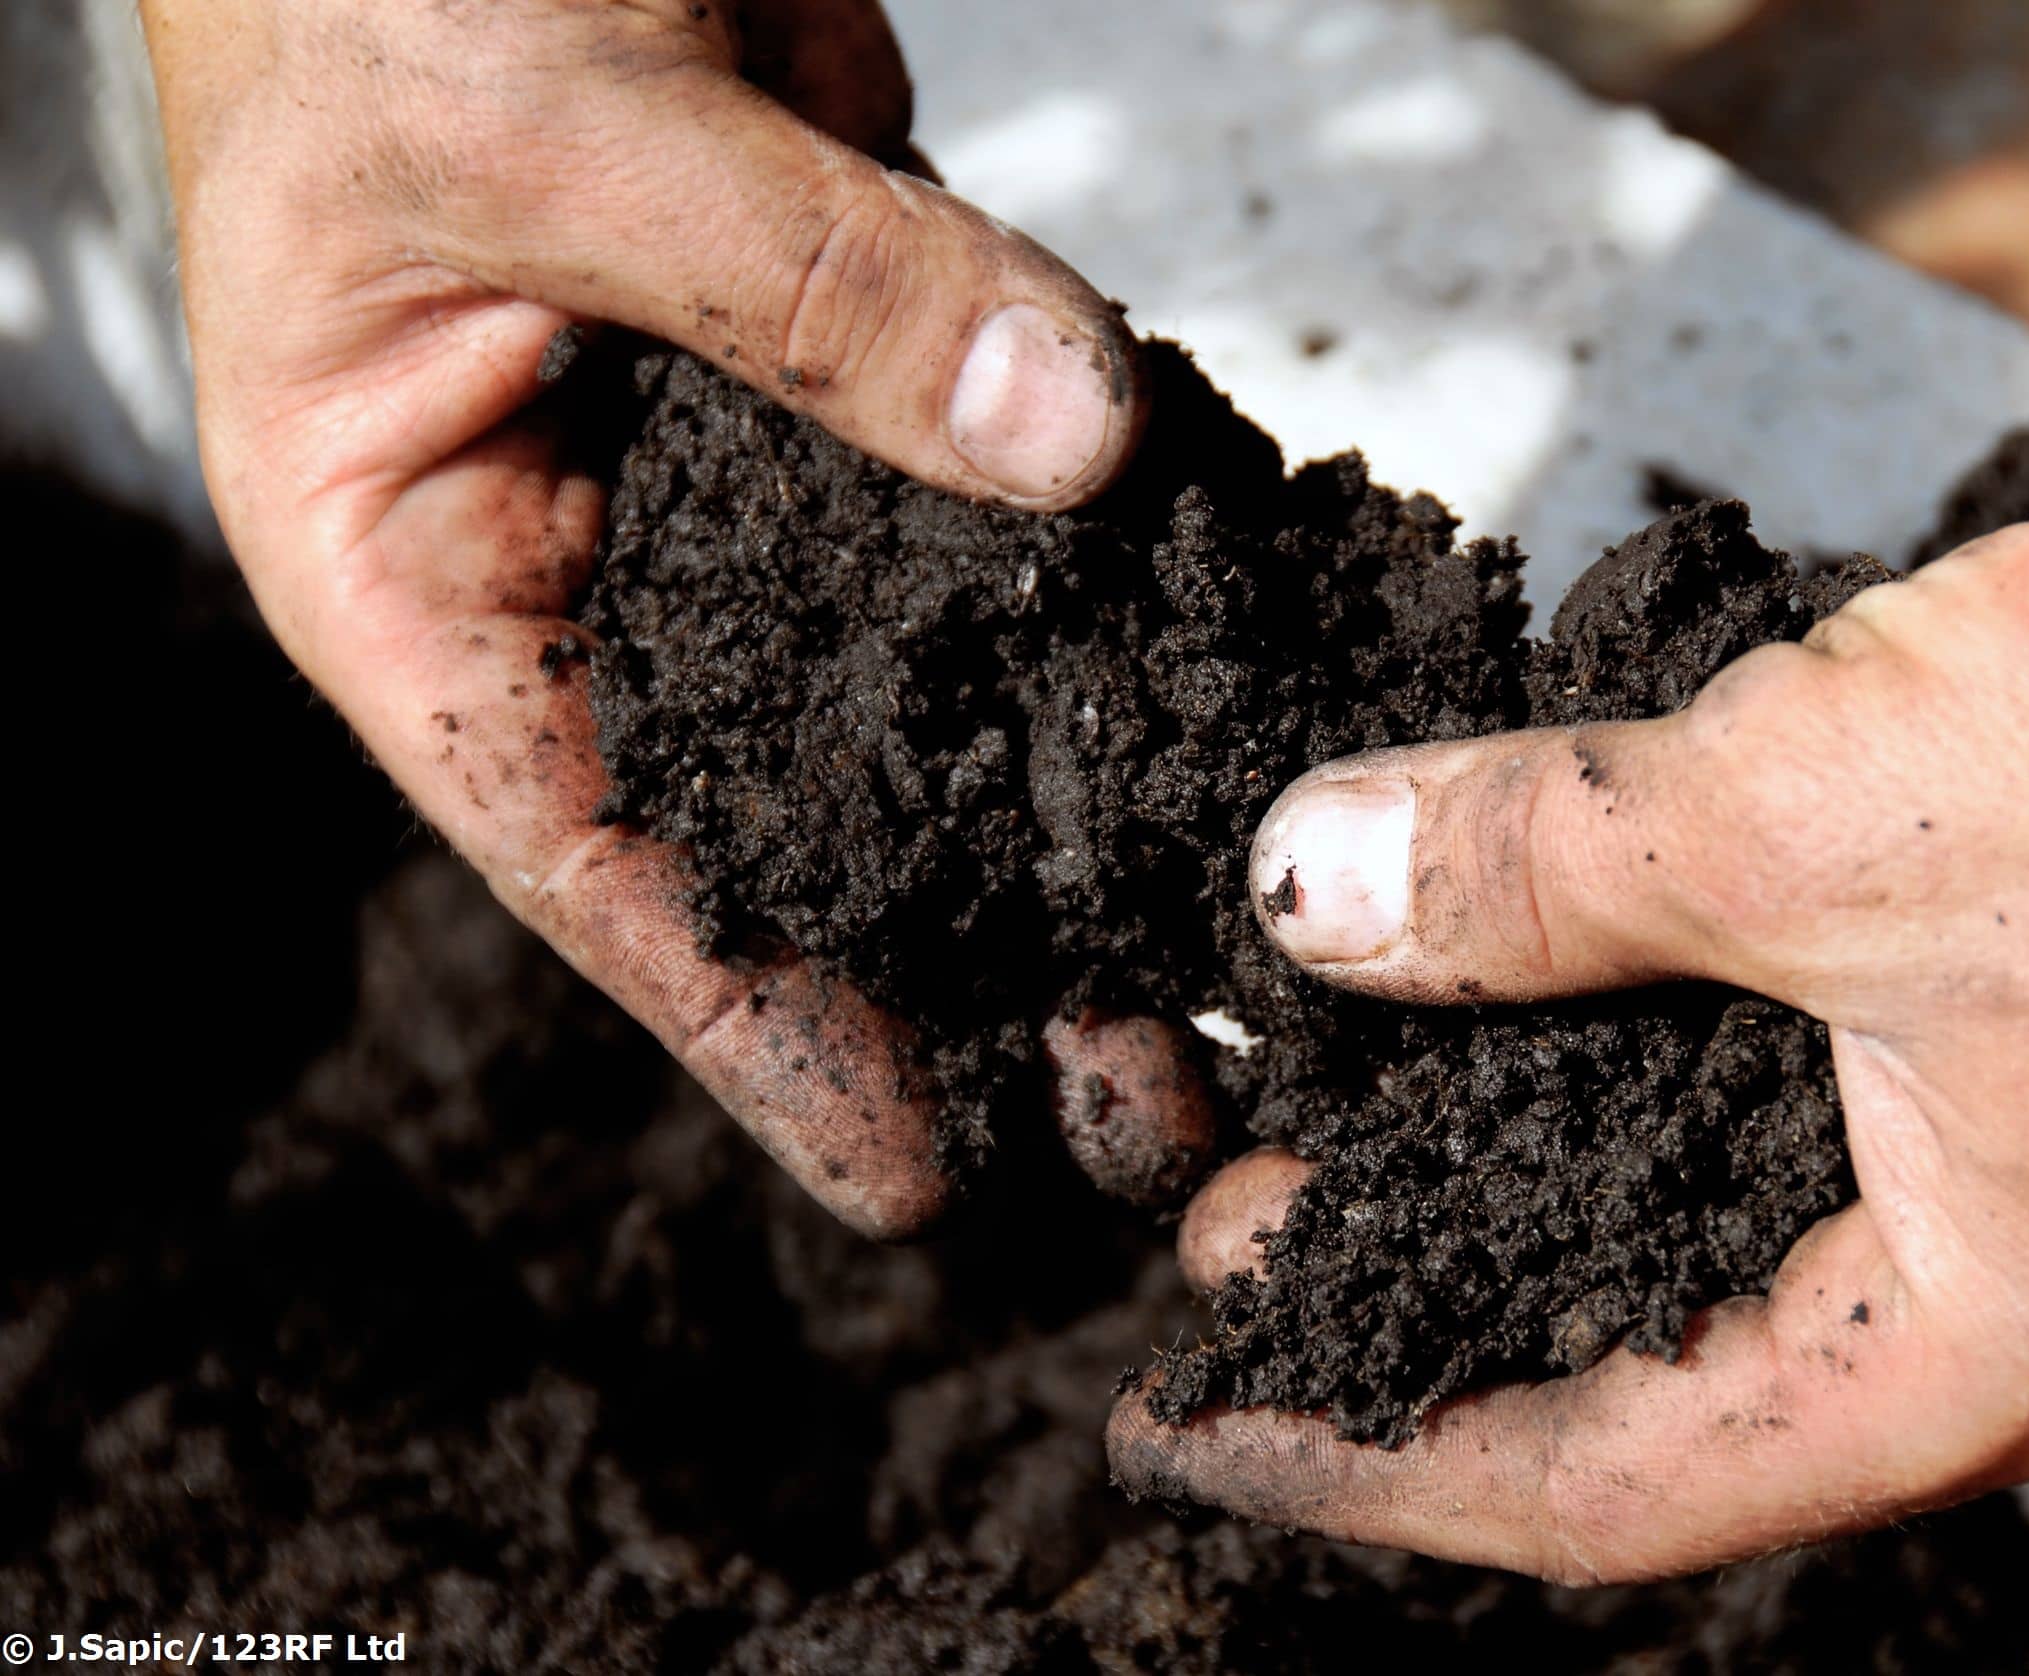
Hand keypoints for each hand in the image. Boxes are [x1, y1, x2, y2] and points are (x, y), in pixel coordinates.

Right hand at [143, 0, 1183, 1235]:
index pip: (593, 856)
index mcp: (420, 557)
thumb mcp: (544, 127)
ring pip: (911, 669)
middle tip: (1141, 1094)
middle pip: (784, 803)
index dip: (753, 1028)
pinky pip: (998, 482)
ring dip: (1054, 800)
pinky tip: (1213, 686)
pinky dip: (1100, 580)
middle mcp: (583, 539)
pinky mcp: (863, 335)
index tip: (915, 1172)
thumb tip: (1068, 441)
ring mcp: (737, 445)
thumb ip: (803, 291)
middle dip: (956, 955)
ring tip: (1207, 948)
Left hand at [1109, 80, 2028, 1578]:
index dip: (1374, 1457)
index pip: (1599, 1485)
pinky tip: (1550, 972)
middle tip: (1250, 1230)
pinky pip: (1809, 1087)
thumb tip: (1313, 887)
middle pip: (1658, 1364)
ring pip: (1730, 1218)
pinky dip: (1654, 1048)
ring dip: (1537, 1158)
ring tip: (1357, 1100)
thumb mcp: (1807, 816)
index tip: (1202, 1417)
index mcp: (1986, 1353)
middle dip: (1438, 1296)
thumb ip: (1531, 873)